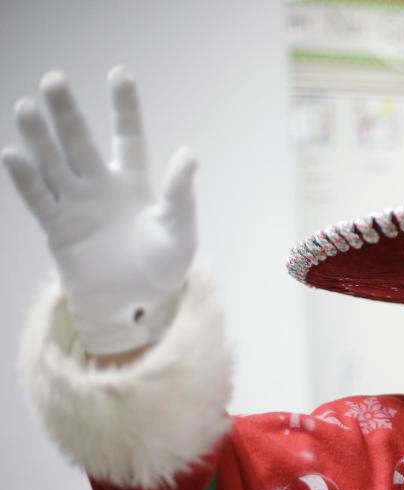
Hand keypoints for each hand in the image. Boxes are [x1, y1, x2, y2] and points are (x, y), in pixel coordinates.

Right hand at [3, 67, 197, 354]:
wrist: (136, 304)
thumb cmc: (164, 266)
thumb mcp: (180, 230)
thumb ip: (181, 194)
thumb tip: (189, 154)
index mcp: (135, 182)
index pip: (128, 135)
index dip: (124, 107)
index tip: (120, 74)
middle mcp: (101, 186)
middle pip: (81, 142)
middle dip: (67, 113)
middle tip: (53, 80)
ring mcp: (76, 205)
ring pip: (54, 164)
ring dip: (39, 138)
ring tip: (26, 107)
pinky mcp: (58, 229)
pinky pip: (39, 200)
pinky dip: (26, 179)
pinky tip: (13, 155)